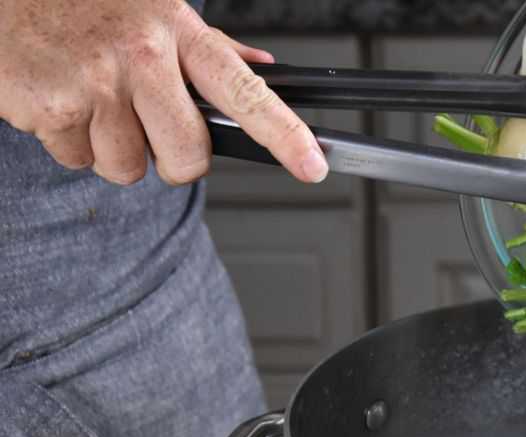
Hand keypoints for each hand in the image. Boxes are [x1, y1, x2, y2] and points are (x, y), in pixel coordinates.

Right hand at [0, 0, 327, 184]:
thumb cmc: (88, 3)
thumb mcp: (155, 9)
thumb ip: (211, 47)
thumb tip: (263, 69)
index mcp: (176, 31)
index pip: (244, 91)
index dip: (283, 134)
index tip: (313, 165)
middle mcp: (140, 56)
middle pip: (188, 157)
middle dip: (173, 159)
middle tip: (146, 123)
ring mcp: (94, 83)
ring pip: (128, 168)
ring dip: (111, 147)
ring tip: (90, 96)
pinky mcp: (49, 107)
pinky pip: (77, 160)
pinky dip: (68, 139)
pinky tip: (60, 97)